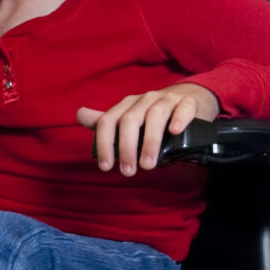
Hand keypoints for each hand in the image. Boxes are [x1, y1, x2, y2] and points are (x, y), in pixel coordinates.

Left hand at [77, 84, 218, 174]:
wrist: (189, 98)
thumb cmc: (154, 114)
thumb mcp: (129, 117)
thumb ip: (106, 121)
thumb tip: (80, 115)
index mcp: (127, 105)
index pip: (107, 121)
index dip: (104, 144)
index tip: (106, 167)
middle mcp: (144, 100)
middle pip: (130, 120)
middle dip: (126, 148)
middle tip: (128, 172)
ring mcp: (167, 99)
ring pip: (155, 115)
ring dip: (150, 141)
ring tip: (148, 165)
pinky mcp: (188, 102)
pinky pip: (184, 108)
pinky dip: (179, 119)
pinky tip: (174, 131)